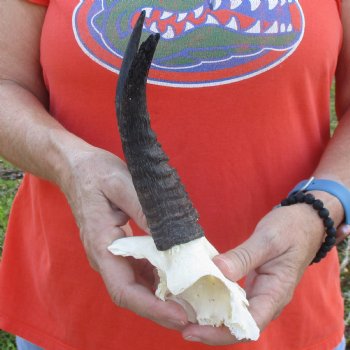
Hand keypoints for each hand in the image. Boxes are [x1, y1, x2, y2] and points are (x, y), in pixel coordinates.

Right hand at [59, 146, 187, 329]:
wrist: (77, 168)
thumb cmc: (96, 173)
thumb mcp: (122, 183)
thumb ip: (145, 209)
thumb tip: (170, 237)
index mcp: (102, 246)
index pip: (124, 290)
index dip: (152, 308)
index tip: (179, 315)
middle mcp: (105, 257)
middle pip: (133, 295)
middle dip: (162, 309)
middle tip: (196, 314)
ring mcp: (111, 254)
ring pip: (137, 285)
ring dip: (162, 297)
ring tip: (192, 299)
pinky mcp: (119, 248)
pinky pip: (139, 269)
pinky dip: (158, 277)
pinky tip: (178, 275)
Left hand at [181, 203, 334, 344]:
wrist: (305, 223)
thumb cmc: (291, 230)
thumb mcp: (268, 240)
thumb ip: (244, 257)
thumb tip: (216, 271)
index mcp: (275, 294)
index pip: (246, 326)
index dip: (218, 333)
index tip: (192, 330)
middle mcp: (267, 301)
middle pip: (236, 327)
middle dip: (208, 330)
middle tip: (179, 323)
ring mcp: (259, 294)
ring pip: (233, 316)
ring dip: (209, 318)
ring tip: (182, 314)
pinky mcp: (252, 286)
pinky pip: (233, 300)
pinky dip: (214, 301)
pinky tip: (197, 297)